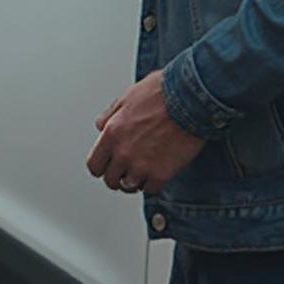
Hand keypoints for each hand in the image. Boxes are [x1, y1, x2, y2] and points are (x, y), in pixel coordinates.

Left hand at [86, 70, 204, 195]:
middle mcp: (123, 153)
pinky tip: (157, 171)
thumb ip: (110, 116)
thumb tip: (101, 127)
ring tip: (143, 170)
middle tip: (126, 170)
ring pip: (130, 187)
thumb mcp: (126, 98)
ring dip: (135, 180)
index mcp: (112, 133)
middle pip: (110, 180)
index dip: (101, 166)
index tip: (108, 165)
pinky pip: (151, 190)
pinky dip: (153, 184)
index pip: (94, 165)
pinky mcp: (162, 175)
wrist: (188, 101)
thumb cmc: (160, 94)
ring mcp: (141, 166)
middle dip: (117, 176)